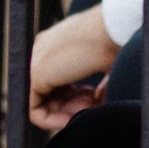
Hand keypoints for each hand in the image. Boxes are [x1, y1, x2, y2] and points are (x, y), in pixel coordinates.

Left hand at [28, 7, 121, 131]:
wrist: (112, 26)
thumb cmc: (115, 40)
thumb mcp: (104, 62)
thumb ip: (98, 81)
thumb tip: (98, 99)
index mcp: (55, 45)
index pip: (58, 80)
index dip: (78, 96)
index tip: (97, 98)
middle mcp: (41, 52)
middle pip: (51, 93)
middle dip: (74, 106)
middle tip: (95, 106)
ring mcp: (34, 62)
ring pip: (43, 103)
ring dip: (67, 114)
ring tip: (89, 109)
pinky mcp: (35, 74)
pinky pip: (33, 109)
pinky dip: (52, 121)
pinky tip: (72, 119)